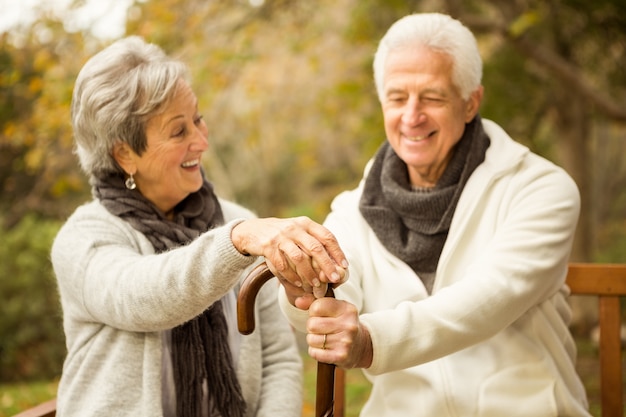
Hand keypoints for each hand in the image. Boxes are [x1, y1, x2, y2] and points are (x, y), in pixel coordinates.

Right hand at [231, 216, 347, 289]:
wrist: (253, 230)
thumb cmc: (282, 235)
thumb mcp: (299, 231)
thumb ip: (315, 241)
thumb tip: (336, 261)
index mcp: (306, 223)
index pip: (327, 236)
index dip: (337, 251)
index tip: (344, 266)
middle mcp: (294, 228)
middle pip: (315, 248)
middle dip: (327, 265)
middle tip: (335, 278)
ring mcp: (280, 236)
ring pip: (299, 257)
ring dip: (309, 273)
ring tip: (315, 285)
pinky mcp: (267, 246)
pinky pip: (281, 264)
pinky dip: (291, 276)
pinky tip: (297, 284)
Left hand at [305, 298, 372, 368]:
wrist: (361, 346)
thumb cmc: (341, 324)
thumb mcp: (334, 309)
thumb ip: (314, 303)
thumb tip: (298, 302)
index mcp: (347, 309)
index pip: (317, 307)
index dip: (313, 312)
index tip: (321, 315)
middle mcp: (348, 324)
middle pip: (312, 324)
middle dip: (312, 328)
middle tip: (322, 329)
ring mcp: (346, 341)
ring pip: (312, 339)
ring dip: (314, 341)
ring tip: (325, 339)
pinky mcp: (341, 356)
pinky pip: (314, 353)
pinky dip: (315, 352)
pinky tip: (325, 349)